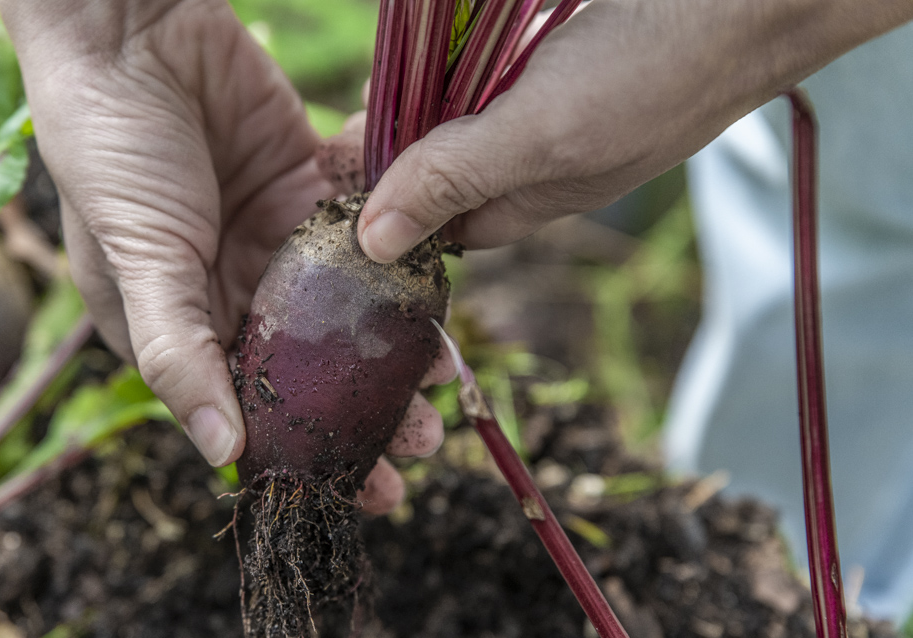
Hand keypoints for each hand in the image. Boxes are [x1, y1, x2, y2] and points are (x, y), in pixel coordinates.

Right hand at [0, 0, 447, 510]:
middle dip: (365, 410)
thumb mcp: (135, 260)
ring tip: (442, 382)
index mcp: (180, 322)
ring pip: (346, 310)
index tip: (362, 495)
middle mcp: (229, 288)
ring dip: (393, 348)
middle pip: (308, 368)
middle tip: (422, 445)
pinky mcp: (310, 186)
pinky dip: (396, 260)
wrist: (133, 28)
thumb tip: (219, 453)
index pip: (245, 406)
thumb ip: (177, 352)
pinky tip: (436, 295)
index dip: (302, 453)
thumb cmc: (110, 149)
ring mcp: (274, 239)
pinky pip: (362, 235)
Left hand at [357, 0, 912, 260]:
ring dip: (416, 112)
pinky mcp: (561, 67)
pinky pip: (490, 82)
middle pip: (442, 177)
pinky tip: (432, 56)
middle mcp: (537, 166)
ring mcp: (551, 114)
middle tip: (336, 135)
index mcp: (532, 203)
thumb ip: (456, 180)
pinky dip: (454, 74)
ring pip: (463, 126)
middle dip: (388, 160)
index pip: (437, 230)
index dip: (382, 212)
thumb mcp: (540, 135)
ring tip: (370, 97)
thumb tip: (374, 243)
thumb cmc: (650, 72)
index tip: (327, 183)